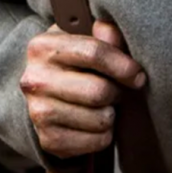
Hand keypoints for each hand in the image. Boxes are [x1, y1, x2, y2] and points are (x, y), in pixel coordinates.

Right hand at [20, 20, 145, 157]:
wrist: (42, 92)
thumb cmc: (73, 60)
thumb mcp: (83, 36)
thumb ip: (103, 31)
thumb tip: (113, 33)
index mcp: (42, 47)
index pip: (93, 52)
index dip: (123, 65)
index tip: (137, 74)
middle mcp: (35, 80)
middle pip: (99, 91)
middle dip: (117, 92)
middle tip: (116, 90)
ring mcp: (38, 113)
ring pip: (101, 119)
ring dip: (111, 113)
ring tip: (103, 105)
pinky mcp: (48, 140)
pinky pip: (96, 141)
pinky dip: (105, 134)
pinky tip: (95, 123)